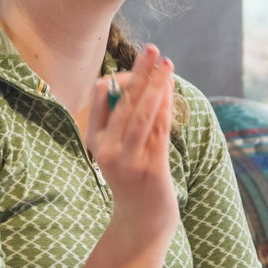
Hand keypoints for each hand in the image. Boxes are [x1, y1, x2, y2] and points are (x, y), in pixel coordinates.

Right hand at [85, 45, 178, 243]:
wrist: (142, 218)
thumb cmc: (131, 176)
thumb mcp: (117, 148)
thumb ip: (122, 119)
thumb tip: (137, 81)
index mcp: (95, 141)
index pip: (102, 98)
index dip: (120, 76)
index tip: (139, 63)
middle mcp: (107, 149)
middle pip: (124, 102)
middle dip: (140, 73)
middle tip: (152, 49)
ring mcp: (128, 160)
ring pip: (142, 114)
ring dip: (156, 85)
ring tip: (167, 64)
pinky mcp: (151, 169)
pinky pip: (159, 131)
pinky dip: (166, 107)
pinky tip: (172, 90)